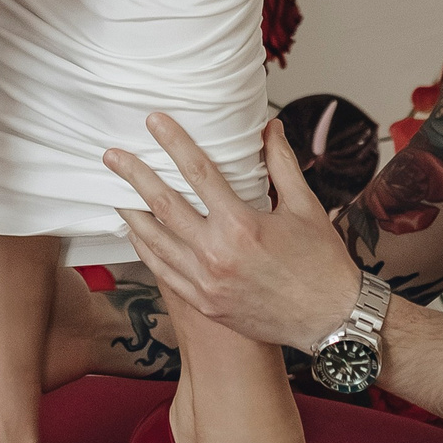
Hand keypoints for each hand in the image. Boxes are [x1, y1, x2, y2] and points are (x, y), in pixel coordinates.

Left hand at [103, 115, 360, 350]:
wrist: (331, 320)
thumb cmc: (323, 264)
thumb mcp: (305, 207)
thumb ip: (282, 165)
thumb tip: (269, 129)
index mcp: (242, 225)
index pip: (198, 173)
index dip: (174, 142)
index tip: (154, 121)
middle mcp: (217, 255)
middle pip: (164, 205)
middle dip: (133, 176)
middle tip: (111, 156)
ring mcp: (206, 283)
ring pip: (155, 242)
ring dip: (132, 213)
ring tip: (115, 192)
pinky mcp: (205, 304)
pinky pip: (164, 273)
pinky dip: (146, 250)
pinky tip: (137, 234)